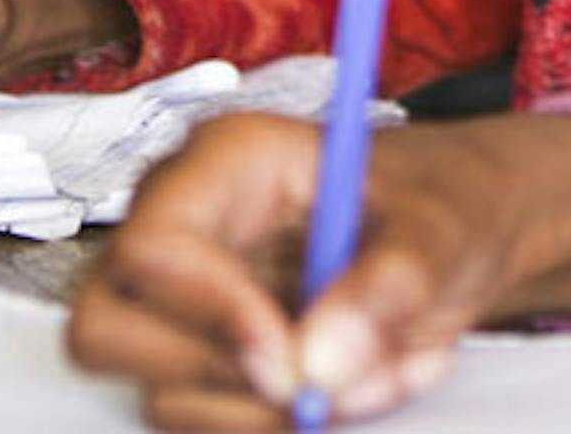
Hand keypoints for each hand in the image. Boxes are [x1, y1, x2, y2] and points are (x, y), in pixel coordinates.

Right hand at [68, 110, 570, 428]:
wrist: (466, 233)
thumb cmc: (448, 200)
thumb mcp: (443, 228)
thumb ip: (389, 285)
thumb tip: (317, 364)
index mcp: (224, 163)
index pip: (150, 248)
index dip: (207, 315)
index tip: (291, 361)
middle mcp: (182, 229)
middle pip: (105, 329)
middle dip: (211, 376)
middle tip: (310, 385)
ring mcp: (185, 302)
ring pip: (160, 393)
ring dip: (269, 413)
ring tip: (372, 371)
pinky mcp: (208, 358)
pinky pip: (207, 420)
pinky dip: (281, 426)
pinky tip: (353, 384)